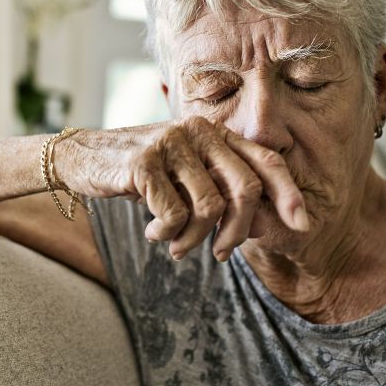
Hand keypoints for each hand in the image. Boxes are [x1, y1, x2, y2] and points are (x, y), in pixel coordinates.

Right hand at [53, 116, 308, 260]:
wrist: (83, 158)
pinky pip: (173, 214)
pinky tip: (151, 231)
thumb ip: (220, 189)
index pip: (265, 161)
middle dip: (237, 232)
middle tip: (222, 254)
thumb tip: (263, 224)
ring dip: (193, 239)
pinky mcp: (143, 162)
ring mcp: (170, 144)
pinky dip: (165, 234)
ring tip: (175, 245)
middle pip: (243, 190)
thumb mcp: (185, 175)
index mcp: (214, 133)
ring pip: (208, 208)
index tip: (302, 226)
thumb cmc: (141, 173)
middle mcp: (197, 131)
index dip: (288, 194)